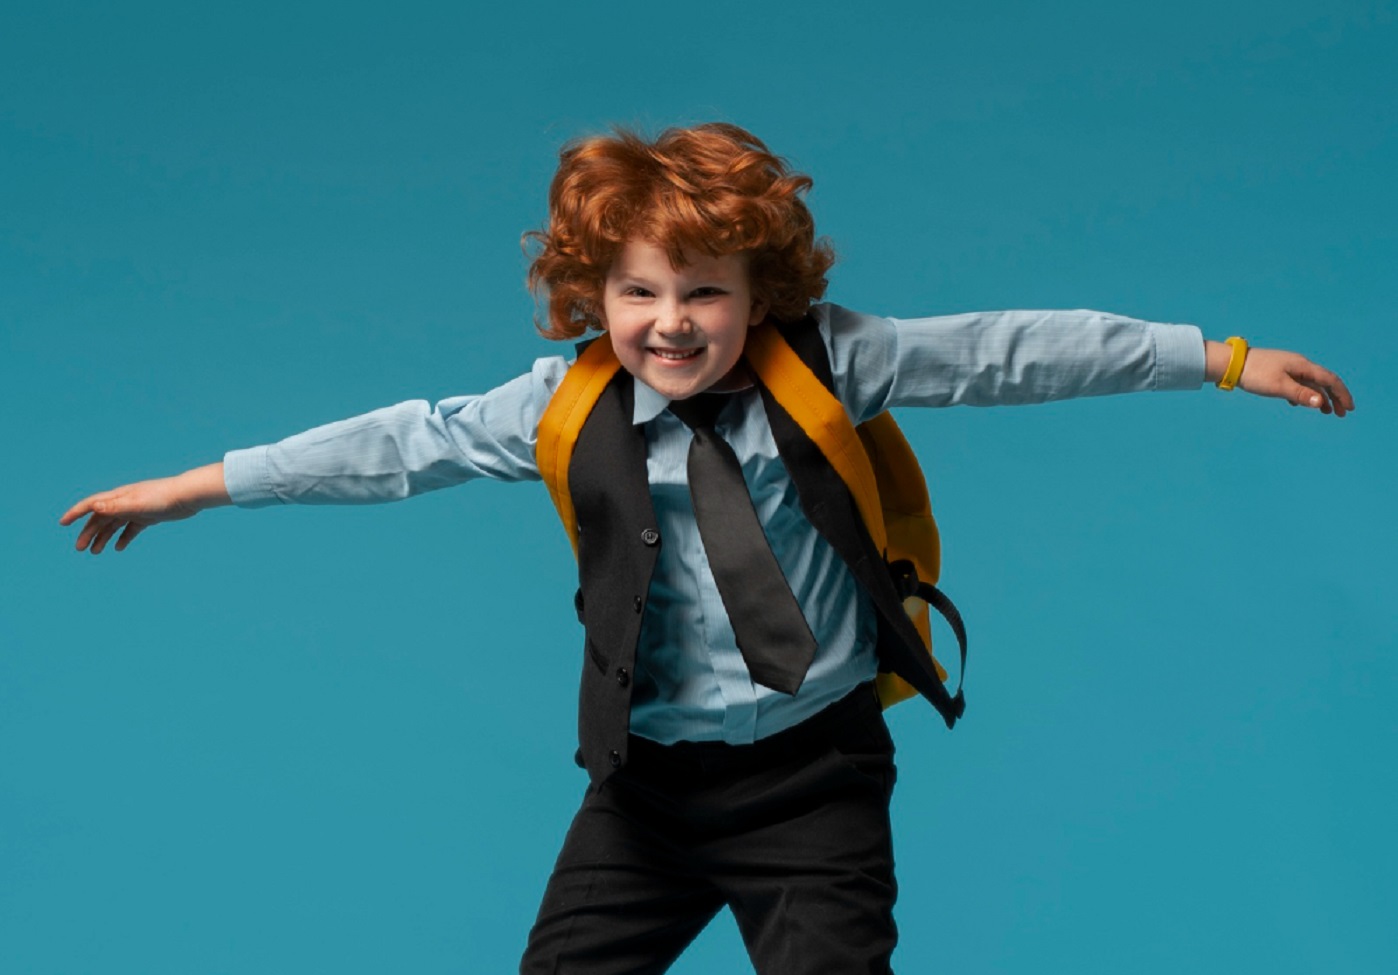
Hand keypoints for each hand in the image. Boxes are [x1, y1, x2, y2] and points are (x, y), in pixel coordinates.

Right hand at [60, 463, 229, 553]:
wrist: (189, 496)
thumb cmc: (164, 497)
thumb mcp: (137, 503)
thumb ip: (116, 506)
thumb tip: (95, 507)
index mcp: (119, 496)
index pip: (91, 504)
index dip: (76, 513)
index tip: (63, 523)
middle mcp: (125, 501)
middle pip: (101, 518)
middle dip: (88, 532)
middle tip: (80, 549)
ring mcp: (136, 509)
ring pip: (115, 524)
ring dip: (104, 537)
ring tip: (95, 552)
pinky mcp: (149, 516)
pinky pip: (131, 528)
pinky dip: (124, 537)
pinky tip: (119, 548)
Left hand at [1205, 342, 1354, 415]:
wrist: (1232, 363)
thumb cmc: (1255, 374)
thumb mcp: (1279, 386)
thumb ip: (1301, 394)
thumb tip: (1321, 402)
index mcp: (1302, 366)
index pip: (1329, 379)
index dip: (1341, 394)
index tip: (1348, 409)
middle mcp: (1299, 365)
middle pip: (1323, 381)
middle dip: (1334, 397)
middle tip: (1340, 414)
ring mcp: (1288, 368)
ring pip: (1310, 383)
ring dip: (1319, 397)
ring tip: (1325, 412)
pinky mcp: (1278, 372)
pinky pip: (1297, 383)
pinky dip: (1303, 394)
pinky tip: (1298, 404)